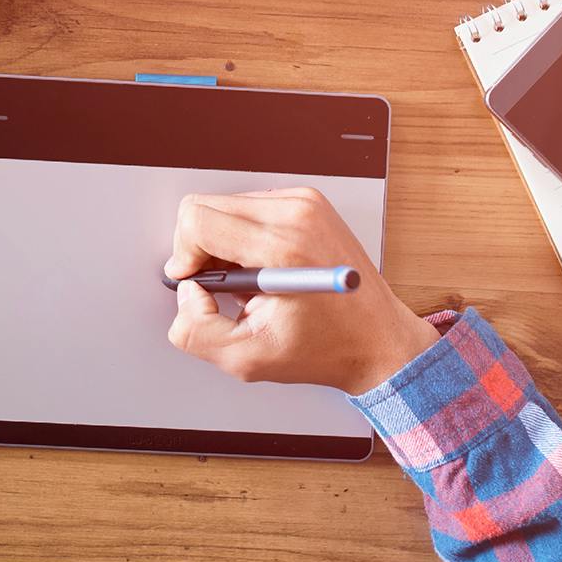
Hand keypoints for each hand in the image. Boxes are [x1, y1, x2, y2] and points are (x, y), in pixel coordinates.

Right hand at [164, 187, 438, 394]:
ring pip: (224, 205)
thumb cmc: (326, 349)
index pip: (198, 219)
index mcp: (283, 247)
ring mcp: (304, 203)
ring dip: (223, 245)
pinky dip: (244, 238)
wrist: (378, 341)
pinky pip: (249, 207)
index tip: (196, 283)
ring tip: (250, 283)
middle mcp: (296, 214)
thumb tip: (186, 292)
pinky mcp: (308, 202)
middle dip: (200, 250)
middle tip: (224, 288)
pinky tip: (264, 269)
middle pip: (206, 206)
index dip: (183, 255)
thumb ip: (195, 331)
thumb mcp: (247, 358)